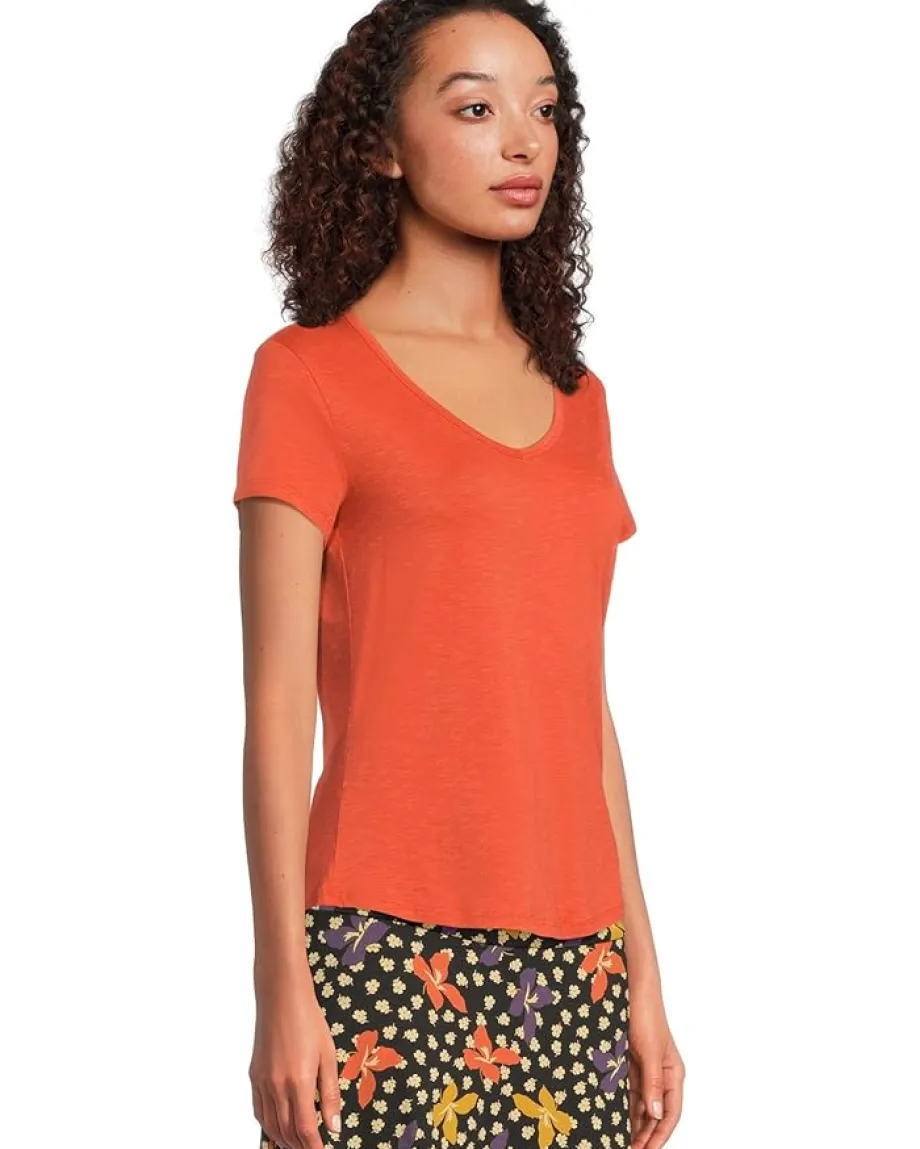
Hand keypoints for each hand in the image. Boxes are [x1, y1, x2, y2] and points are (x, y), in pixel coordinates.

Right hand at [250, 969, 341, 1148]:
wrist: (282, 998)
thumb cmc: (309, 1022)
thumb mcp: (328, 1055)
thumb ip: (330, 1093)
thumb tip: (335, 1126)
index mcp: (298, 1082)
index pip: (305, 1129)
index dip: (313, 1146)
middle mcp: (276, 1086)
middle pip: (287, 1131)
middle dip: (300, 1146)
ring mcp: (262, 1082)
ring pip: (270, 1125)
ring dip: (283, 1140)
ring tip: (296, 1145)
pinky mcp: (254, 1076)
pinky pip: (258, 1110)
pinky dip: (268, 1125)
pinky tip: (277, 1127)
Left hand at [627, 982, 684, 1148]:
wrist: (630, 989)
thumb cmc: (646, 1015)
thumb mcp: (650, 1051)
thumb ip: (653, 1084)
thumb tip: (655, 1114)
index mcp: (673, 1074)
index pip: (670, 1114)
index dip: (660, 1135)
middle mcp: (661, 1075)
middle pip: (655, 1113)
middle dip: (645, 1134)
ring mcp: (645, 1069)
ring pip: (641, 1104)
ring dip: (633, 1122)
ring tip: (620, 1140)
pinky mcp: (630, 1062)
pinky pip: (628, 1090)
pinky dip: (622, 1105)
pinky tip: (613, 1117)